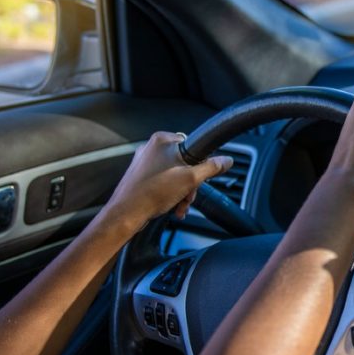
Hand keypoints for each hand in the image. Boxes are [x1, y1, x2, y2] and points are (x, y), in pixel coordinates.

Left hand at [105, 132, 232, 226]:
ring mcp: (144, 163)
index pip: (192, 145)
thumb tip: (226, 161)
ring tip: (179, 205)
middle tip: (188, 195)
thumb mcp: (190, 179)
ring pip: (174, 175)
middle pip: (184, 163)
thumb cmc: (151, 193)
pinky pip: (163, 182)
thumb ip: (211, 168)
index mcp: (162, 141)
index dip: (199, 163)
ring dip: (181, 192)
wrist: (126, 213)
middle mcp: (151, 148)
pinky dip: (170, 194)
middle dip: (190, 184)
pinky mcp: (140, 177)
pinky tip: (171, 206)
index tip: (199, 176)